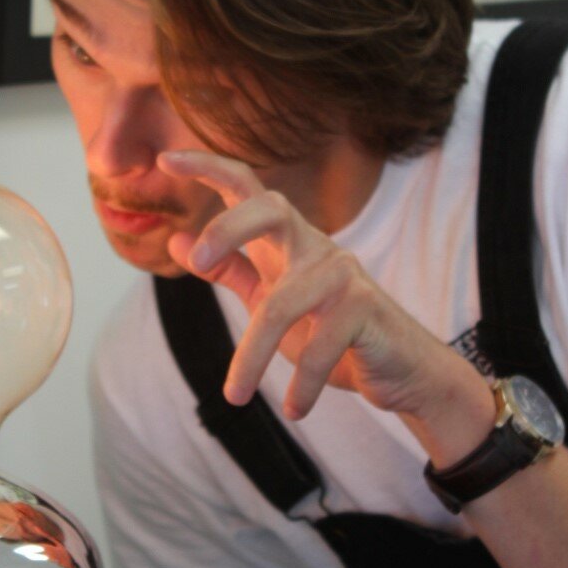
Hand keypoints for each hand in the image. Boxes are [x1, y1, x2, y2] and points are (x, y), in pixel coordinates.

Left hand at [157, 151, 492, 450]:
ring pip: (281, 306)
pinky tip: (296, 409)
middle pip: (270, 209)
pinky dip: (302, 383)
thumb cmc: (333, 333)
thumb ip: (231, 271)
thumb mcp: (272, 301)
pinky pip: (320, 345)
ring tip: (235, 396)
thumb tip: (178, 242)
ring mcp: (343, 274)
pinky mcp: (365, 308)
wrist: (401, 369)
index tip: (165, 159)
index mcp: (286, 242)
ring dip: (252, 358)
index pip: (247, 189)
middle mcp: (314, 247)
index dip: (208, 167)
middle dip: (228, 227)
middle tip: (198, 260)